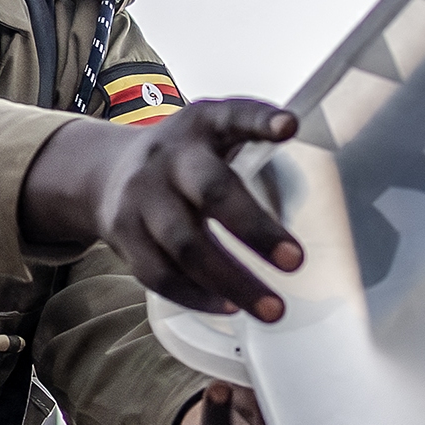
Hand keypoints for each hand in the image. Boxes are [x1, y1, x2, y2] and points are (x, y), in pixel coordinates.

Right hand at [21, 97, 303, 317]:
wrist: (104, 172)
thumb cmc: (182, 159)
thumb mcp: (212, 135)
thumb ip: (253, 144)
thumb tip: (319, 178)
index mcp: (201, 125)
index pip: (233, 115)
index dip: (261, 120)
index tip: (289, 127)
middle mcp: (168, 157)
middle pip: (211, 192)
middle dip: (255, 229)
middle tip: (296, 262)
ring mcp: (141, 196)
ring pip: (185, 245)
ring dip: (233, 281)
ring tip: (272, 309)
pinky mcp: (123, 233)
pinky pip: (160, 274)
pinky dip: (197, 296)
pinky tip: (229, 307)